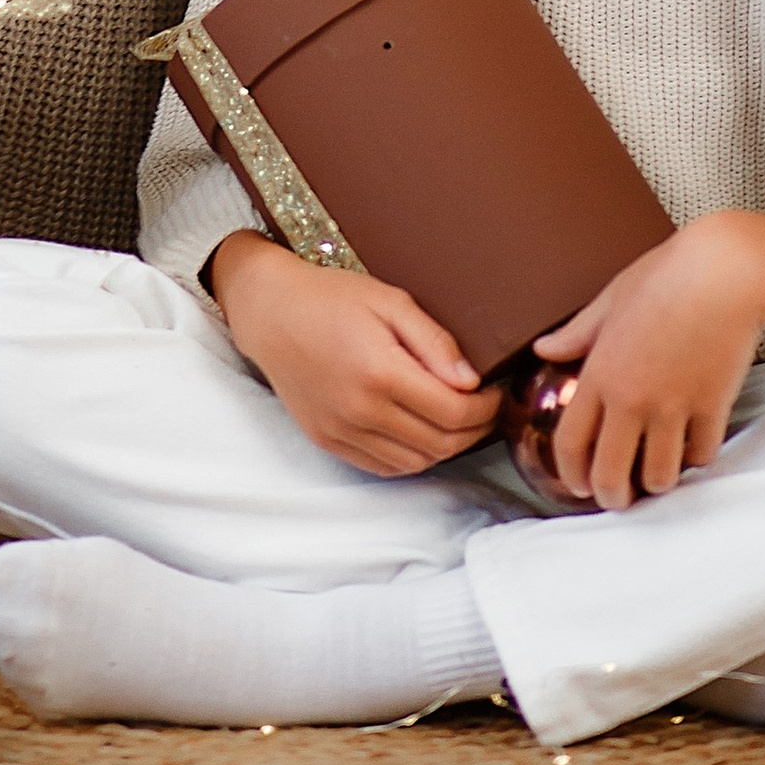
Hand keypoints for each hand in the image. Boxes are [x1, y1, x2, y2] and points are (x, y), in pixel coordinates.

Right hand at [208, 232, 500, 475]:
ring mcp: (342, 431)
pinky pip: (384, 467)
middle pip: (441, 444)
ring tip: (455, 419)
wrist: (269, 311)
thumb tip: (472, 382)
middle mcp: (360, 411)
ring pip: (416, 462)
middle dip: (474, 430)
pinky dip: (412, 456)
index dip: (486, 408)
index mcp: (380, 372)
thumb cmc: (331, 297)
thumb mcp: (390, 300)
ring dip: (445, 447)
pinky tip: (420, 430)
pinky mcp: (328, 441)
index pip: (454, 413)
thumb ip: (435, 342)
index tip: (494, 391)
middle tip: (484, 407)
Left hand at [532, 211, 764, 509]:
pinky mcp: (712, 409)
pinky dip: (696, 458)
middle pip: (611, 475)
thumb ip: (576, 334)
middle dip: (612, 498)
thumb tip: (544, 349)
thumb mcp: (610, 300)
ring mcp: (673, 408)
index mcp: (600, 373)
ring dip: (657, 482)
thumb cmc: (665, 277)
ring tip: (656, 475)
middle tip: (618, 498)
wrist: (724, 271)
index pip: (571, 443)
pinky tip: (691, 446)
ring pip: (660, 477)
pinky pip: (701, 455)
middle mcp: (632, 399)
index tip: (579, 485)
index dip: (572, 475)